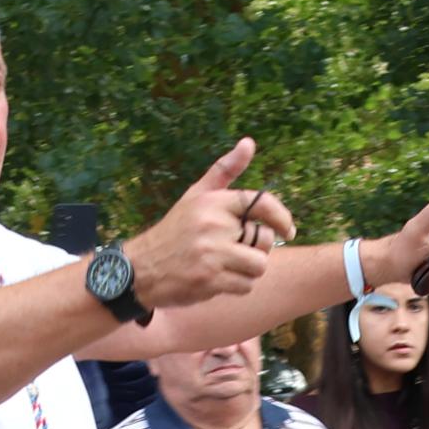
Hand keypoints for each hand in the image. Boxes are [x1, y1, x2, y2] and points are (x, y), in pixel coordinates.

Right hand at [126, 141, 287, 314]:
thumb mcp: (196, 196)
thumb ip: (224, 171)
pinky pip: (246, 285)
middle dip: (254, 248)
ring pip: (259, 265)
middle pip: (263, 239)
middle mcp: (214, 225)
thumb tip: (249, 142)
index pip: (262, 203)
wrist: (140, 269)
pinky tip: (217, 279)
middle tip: (232, 250)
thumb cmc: (175, 231)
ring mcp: (212, 253)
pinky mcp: (211, 280)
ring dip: (248, 270)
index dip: (281, 217)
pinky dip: (237, 286)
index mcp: (213, 202)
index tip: (287, 230)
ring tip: (225, 266)